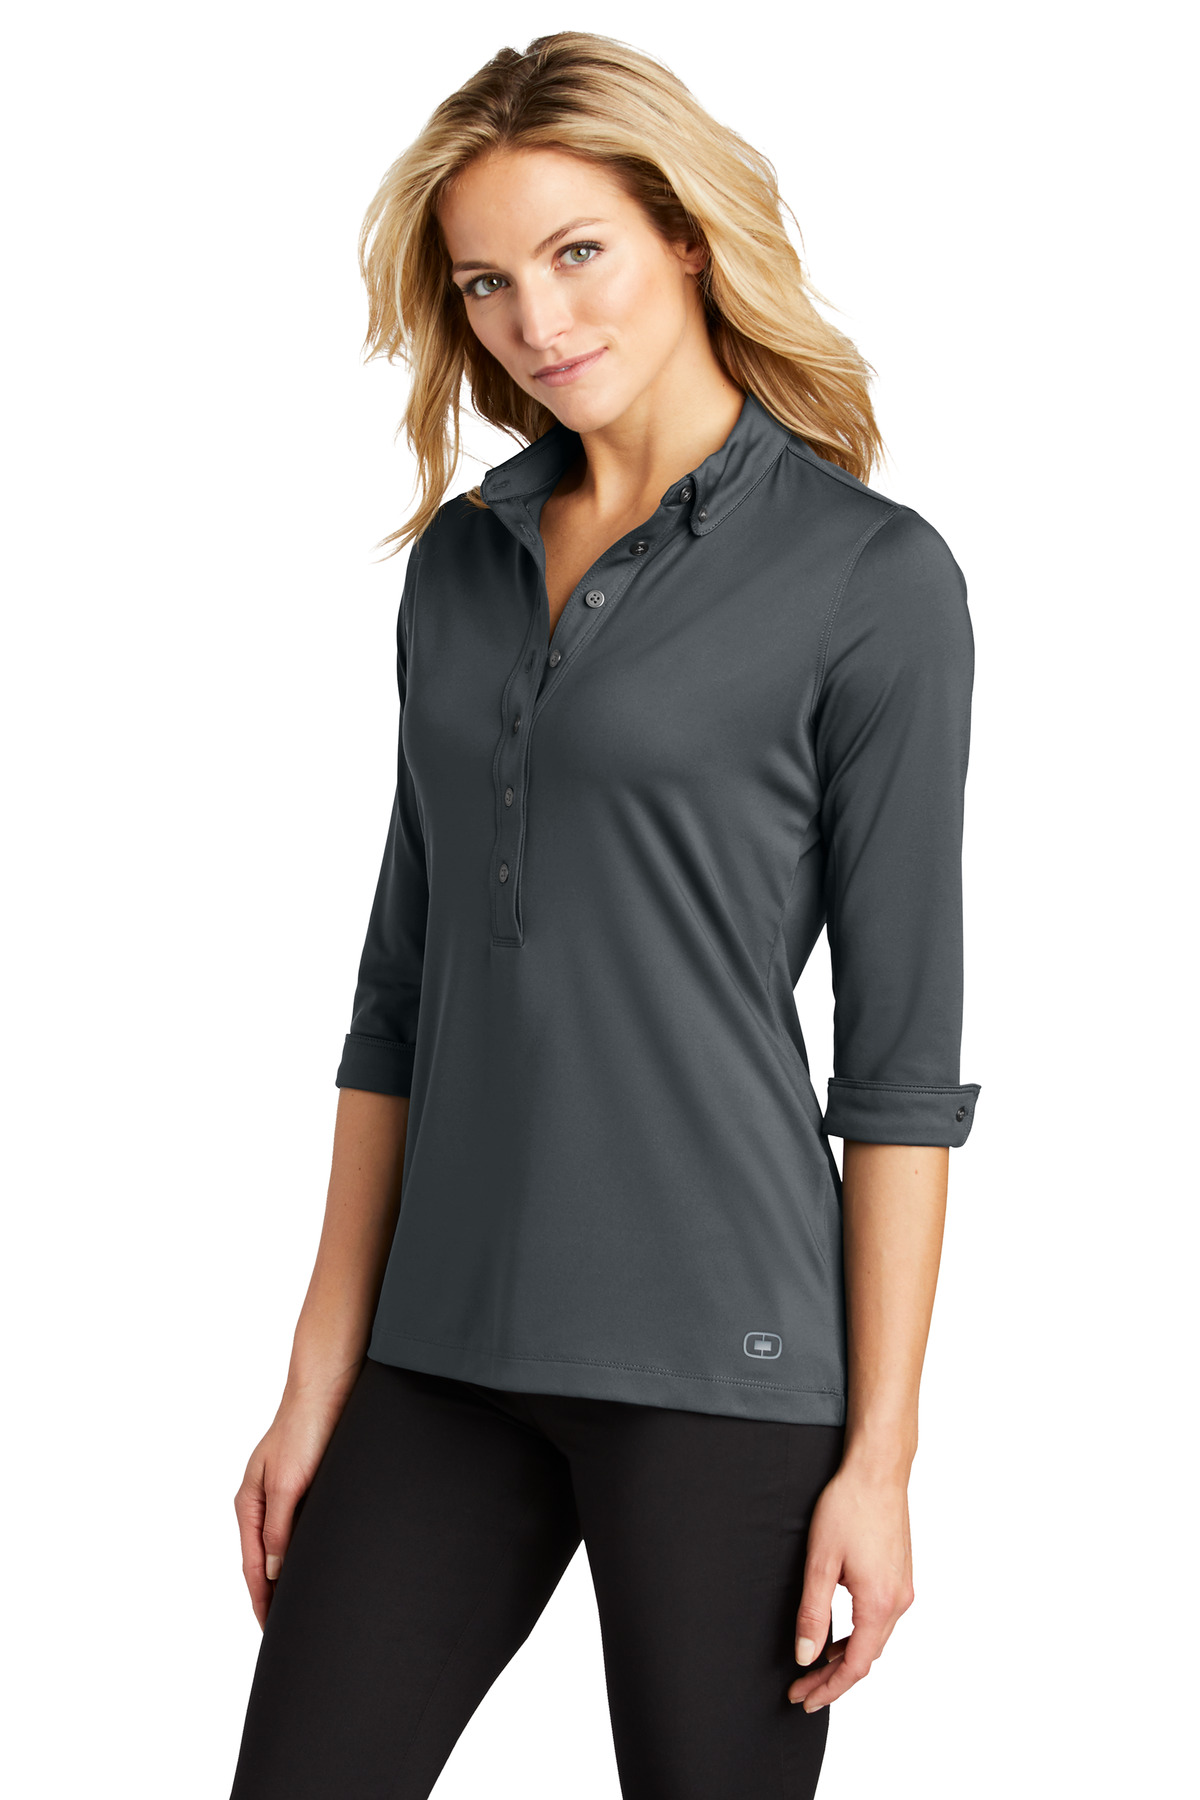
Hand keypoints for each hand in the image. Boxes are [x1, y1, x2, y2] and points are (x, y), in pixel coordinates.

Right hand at [233, 1369, 359, 1629]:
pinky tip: (318, 1563)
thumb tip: (275, 1571)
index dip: (261, 1600)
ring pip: (283, 1546)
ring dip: (289, 1574)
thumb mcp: (288, 1482)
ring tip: (302, 1606)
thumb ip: (279, 1527)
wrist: (329, 1385)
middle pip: (265, 1560)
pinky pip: (301, 1529)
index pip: (253, 1565)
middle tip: (287, 1631)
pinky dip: (304, 1551)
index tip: (270, 1631)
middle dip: (272, 1595)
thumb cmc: (304, 1426)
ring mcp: (284, 1493)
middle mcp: (264, 1501)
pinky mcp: (307, 1483)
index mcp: (250, 1502)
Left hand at [787, 1460, 914, 1710]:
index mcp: (879, 1603)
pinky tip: (838, 1634)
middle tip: (802, 1688)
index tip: (804, 1698)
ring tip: (814, 1667)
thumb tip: (805, 1656)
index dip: (829, 1687)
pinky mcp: (901, 1576)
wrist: (878, 1471)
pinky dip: (858, 1635)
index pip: (855, 1665)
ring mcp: (903, 1589)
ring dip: (846, 1657)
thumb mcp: (820, 1561)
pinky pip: (881, 1620)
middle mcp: (898, 1601)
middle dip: (834, 1678)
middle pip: (866, 1657)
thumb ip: (812, 1612)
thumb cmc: (849, 1507)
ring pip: (875, 1639)